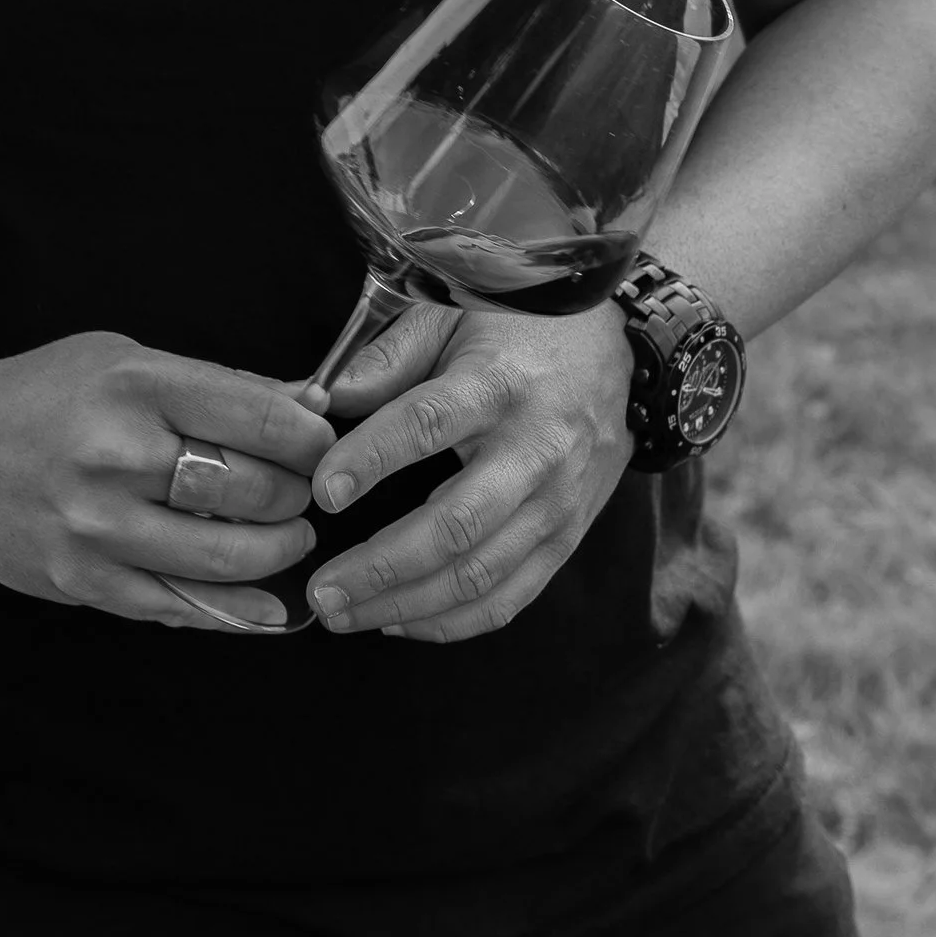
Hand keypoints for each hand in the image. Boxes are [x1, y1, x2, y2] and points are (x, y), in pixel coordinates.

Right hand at [0, 334, 332, 633]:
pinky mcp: (81, 580)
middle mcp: (114, 455)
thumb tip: (312, 405)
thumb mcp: (124, 361)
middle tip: (301, 493)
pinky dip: (236, 609)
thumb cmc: (42, 397)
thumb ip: (216, 386)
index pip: (259, 414)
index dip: (312, 438)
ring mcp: (96, 526)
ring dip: (278, 551)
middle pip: (254, 489)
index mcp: (132, 385)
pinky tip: (265, 602)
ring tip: (286, 536)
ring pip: (228, 556)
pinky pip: (180, 605)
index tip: (324, 446)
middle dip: (298, 495)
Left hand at [304, 295, 634, 640]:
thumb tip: (322, 401)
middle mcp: (535, 450)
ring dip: (406, 604)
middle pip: (456, 525)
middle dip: (382, 566)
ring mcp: (557, 503)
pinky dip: (452, 620)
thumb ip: (387, 358)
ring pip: (480, 574)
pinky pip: (511, 598)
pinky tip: (397, 620)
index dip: (371, 460)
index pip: (426, 424)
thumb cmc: (518, 331)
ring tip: (342, 614)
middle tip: (319, 589)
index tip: (320, 492)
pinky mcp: (568, 538)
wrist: (616, 353)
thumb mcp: (452, 315)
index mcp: (497, 385)